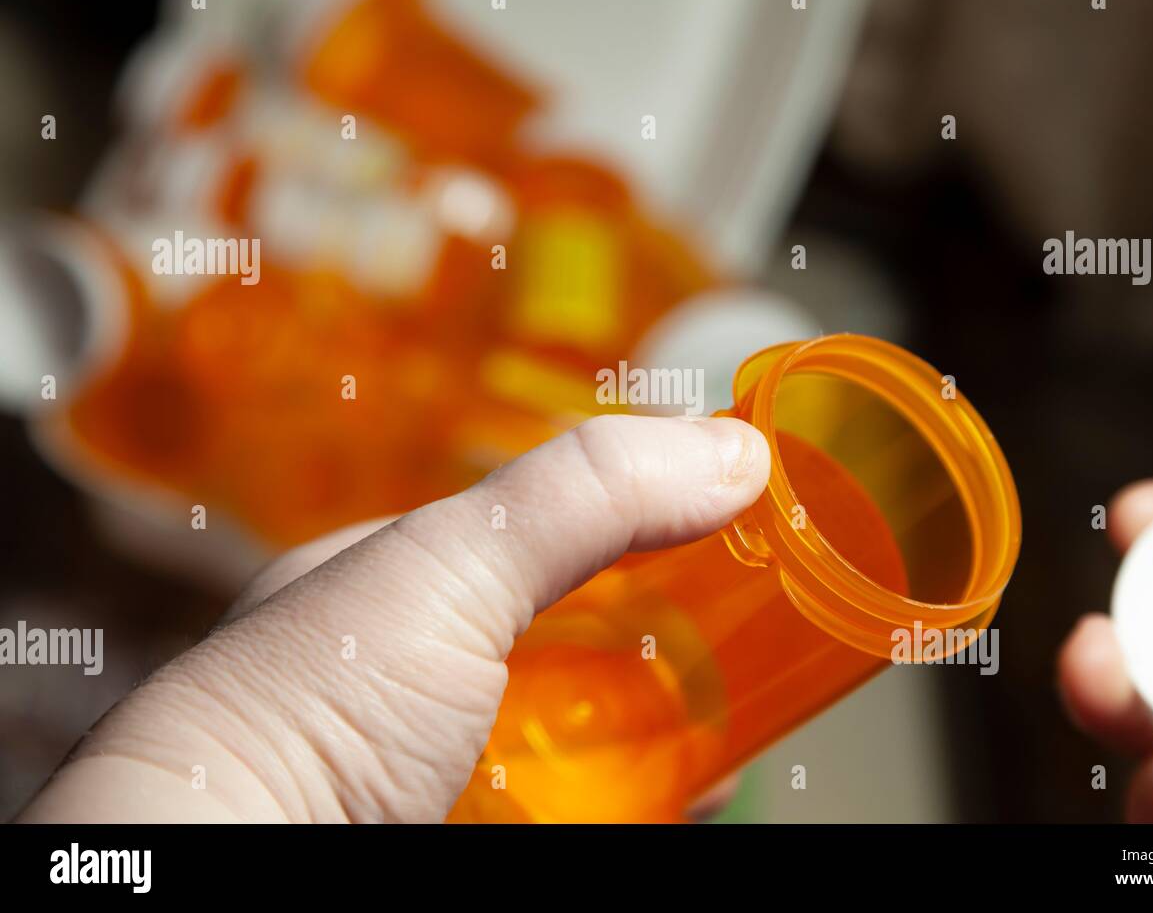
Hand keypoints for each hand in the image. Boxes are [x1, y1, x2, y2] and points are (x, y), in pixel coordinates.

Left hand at [19, 415, 768, 822]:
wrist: (229, 865)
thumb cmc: (296, 720)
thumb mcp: (446, 570)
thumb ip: (583, 495)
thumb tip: (730, 444)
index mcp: (407, 595)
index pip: (554, 542)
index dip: (649, 536)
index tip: (740, 532)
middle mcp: (430, 685)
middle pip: (586, 655)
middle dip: (677, 648)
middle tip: (766, 644)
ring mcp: (456, 773)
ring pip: (594, 746)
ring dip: (677, 736)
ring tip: (750, 728)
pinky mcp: (495, 831)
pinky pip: (594, 807)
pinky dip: (654, 799)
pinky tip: (702, 793)